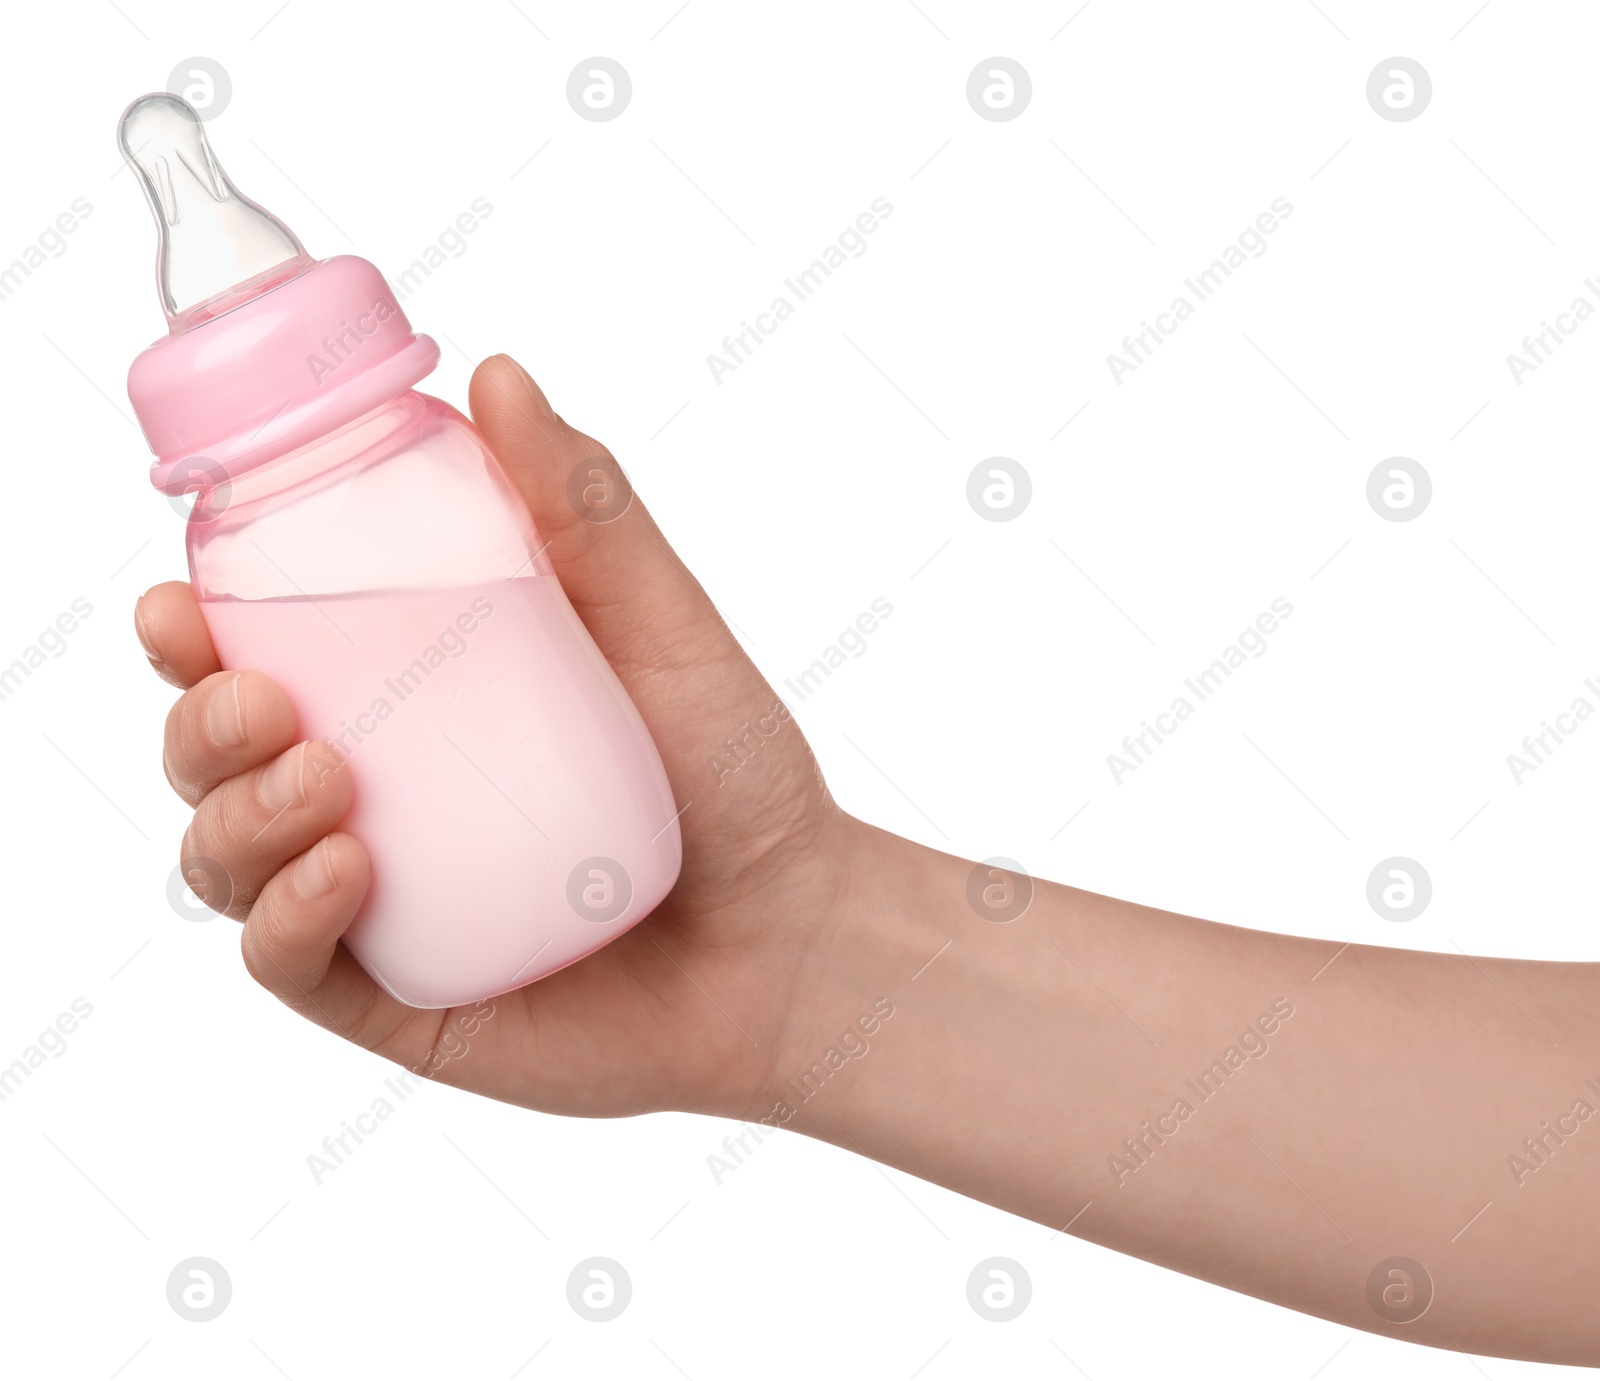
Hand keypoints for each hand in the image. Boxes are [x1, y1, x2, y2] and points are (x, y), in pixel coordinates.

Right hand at [137, 354, 866, 1120]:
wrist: (796, 934)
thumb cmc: (734, 774)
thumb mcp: (661, 625)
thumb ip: (583, 508)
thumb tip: (499, 372)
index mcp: (415, 704)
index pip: (264, 660)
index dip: (194, 632)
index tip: (181, 600)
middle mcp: (380, 799)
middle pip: (221, 760)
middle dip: (200, 725)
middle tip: (257, 700)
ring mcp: (385, 904)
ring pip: (233, 861)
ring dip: (235, 816)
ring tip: (324, 779)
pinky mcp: (406, 996)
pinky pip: (297, 965)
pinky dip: (288, 918)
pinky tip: (344, 873)